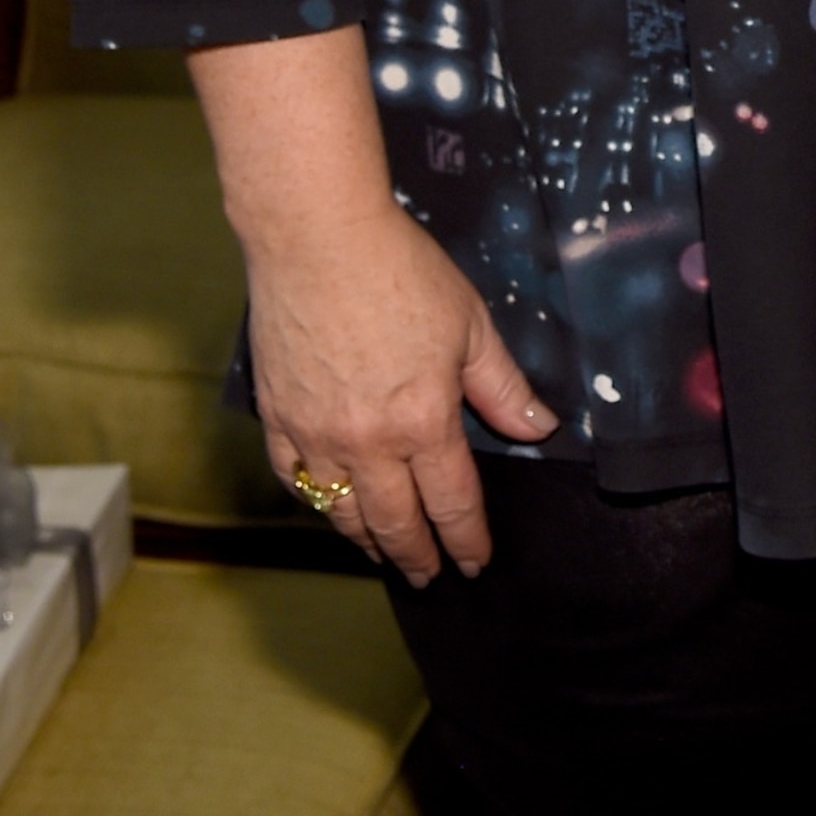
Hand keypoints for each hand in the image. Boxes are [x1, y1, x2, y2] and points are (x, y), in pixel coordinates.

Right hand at [246, 196, 557, 583]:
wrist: (317, 240)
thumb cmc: (401, 271)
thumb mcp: (470, 324)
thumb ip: (502, 386)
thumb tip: (538, 429)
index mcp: (423, 421)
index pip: (452, 502)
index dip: (467, 538)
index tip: (475, 561)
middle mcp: (368, 444)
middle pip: (396, 521)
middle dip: (418, 555)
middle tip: (429, 576)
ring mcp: (316, 437)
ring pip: (342, 513)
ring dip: (368, 541)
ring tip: (384, 554)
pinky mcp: (277, 421)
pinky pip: (296, 483)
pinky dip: (316, 505)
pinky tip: (329, 509)